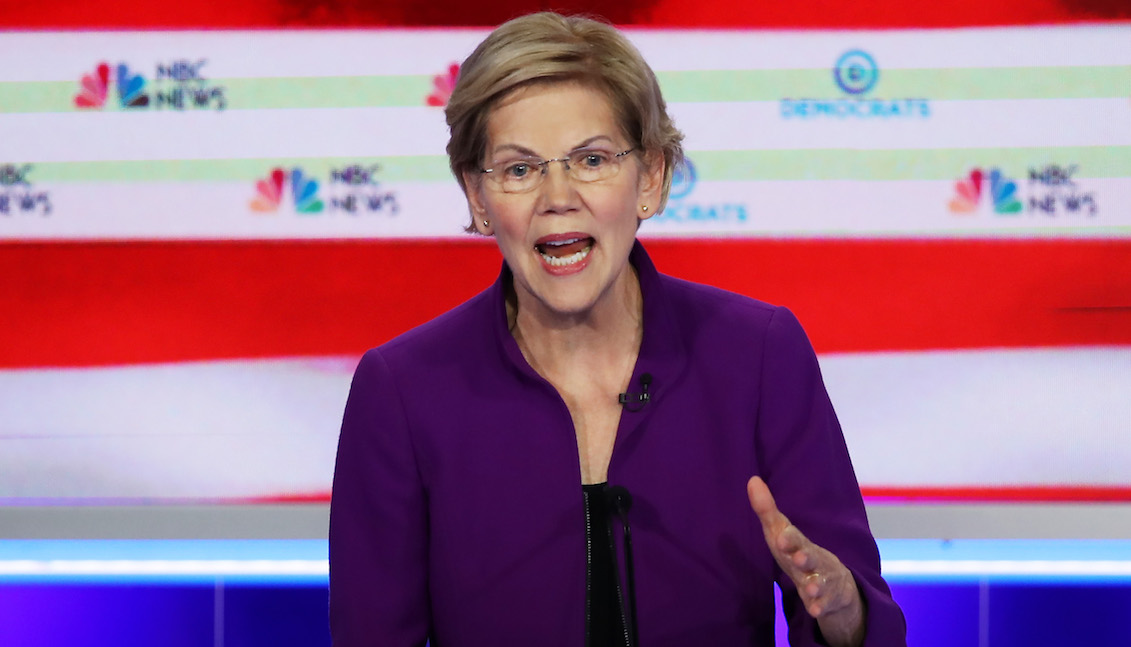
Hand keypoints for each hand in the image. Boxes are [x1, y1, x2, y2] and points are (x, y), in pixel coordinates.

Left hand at [747, 476, 864, 646]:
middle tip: (799, 559)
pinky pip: (825, 606)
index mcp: (800, 544)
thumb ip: (767, 510)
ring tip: (809, 590)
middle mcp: (814, 561)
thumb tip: (752, 480)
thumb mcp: (782, 534)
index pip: (795, 538)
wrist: (837, 585)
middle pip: (811, 558)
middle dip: (805, 558)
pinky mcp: (829, 601)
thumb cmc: (799, 554)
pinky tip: (815, 612)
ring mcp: (824, 581)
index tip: (780, 537)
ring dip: (815, 586)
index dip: (789, 538)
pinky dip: (820, 608)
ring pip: (821, 583)